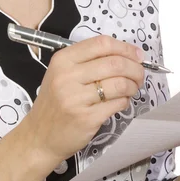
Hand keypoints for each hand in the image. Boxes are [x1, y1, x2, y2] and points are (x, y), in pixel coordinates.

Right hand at [23, 35, 144, 165]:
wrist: (39, 136)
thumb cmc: (55, 102)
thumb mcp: (62, 73)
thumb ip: (89, 60)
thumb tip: (128, 54)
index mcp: (63, 59)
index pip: (101, 44)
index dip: (125, 48)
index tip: (137, 55)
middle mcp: (68, 76)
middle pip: (114, 63)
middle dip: (135, 68)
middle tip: (140, 74)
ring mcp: (76, 98)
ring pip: (119, 83)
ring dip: (133, 85)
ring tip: (132, 88)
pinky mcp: (86, 118)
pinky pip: (117, 103)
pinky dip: (125, 101)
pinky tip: (121, 101)